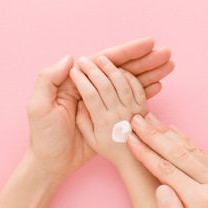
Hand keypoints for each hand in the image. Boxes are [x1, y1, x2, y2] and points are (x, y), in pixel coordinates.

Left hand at [27, 37, 173, 178]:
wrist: (52, 163)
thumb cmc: (43, 137)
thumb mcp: (39, 107)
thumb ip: (49, 79)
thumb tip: (70, 57)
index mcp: (76, 82)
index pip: (105, 61)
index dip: (127, 52)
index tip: (148, 43)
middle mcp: (92, 88)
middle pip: (122, 69)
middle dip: (144, 59)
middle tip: (166, 53)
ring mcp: (102, 103)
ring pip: (129, 82)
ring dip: (149, 72)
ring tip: (169, 65)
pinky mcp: (109, 117)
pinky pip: (129, 100)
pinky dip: (144, 91)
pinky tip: (158, 85)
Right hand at [69, 55, 146, 166]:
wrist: (133, 159)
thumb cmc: (110, 149)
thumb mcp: (91, 140)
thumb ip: (83, 120)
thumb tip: (80, 101)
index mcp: (103, 122)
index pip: (90, 94)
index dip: (81, 80)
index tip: (74, 71)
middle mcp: (118, 114)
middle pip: (104, 85)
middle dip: (92, 69)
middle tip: (83, 60)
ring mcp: (133, 109)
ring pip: (121, 82)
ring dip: (110, 68)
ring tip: (101, 59)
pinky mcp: (144, 107)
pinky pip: (137, 87)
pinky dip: (128, 76)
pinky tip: (120, 69)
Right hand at [126, 113, 207, 207]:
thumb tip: (161, 189)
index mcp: (201, 201)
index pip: (166, 169)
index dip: (145, 152)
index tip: (130, 139)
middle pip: (176, 152)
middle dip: (153, 134)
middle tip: (136, 120)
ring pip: (188, 147)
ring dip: (166, 132)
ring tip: (149, 119)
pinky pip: (199, 151)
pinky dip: (183, 138)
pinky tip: (171, 129)